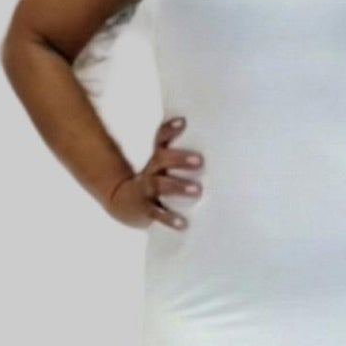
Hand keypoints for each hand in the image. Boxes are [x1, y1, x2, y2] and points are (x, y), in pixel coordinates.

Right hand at [105, 114, 204, 229]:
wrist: (123, 203)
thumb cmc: (155, 181)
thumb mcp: (163, 167)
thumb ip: (184, 159)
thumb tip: (222, 149)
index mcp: (157, 159)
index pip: (160, 139)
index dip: (169, 129)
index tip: (182, 122)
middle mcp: (151, 171)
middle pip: (161, 159)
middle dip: (179, 159)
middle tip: (200, 161)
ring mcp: (146, 190)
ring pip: (160, 186)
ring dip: (178, 187)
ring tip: (197, 190)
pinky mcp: (146, 210)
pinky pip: (157, 214)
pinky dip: (170, 219)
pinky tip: (182, 224)